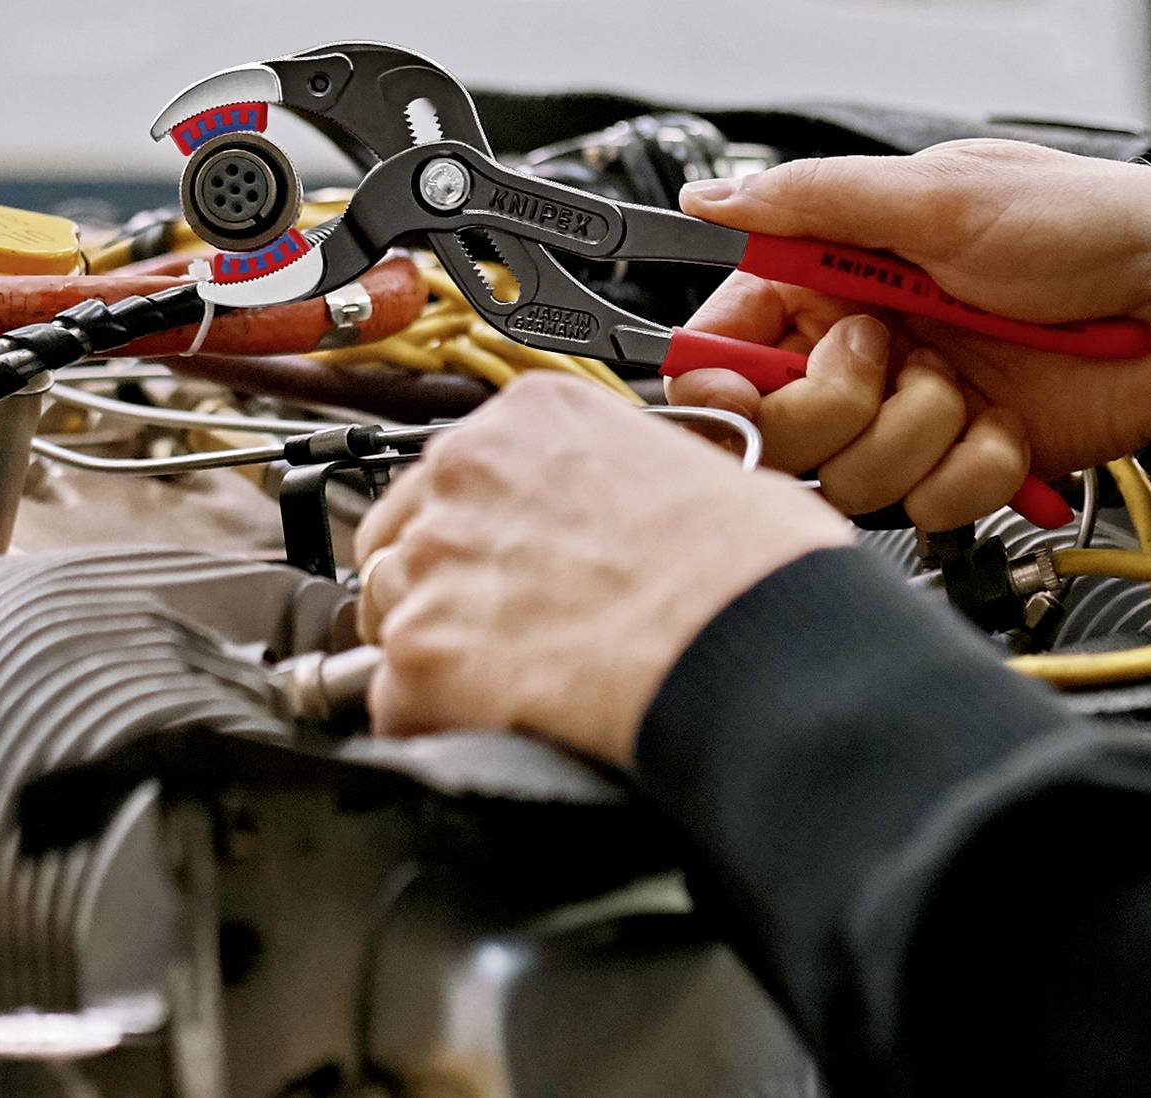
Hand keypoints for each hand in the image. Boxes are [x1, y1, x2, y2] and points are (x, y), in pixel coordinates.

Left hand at [356, 374, 849, 765]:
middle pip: (407, 536)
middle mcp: (463, 472)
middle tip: (504, 635)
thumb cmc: (754, 572)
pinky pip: (394, 701)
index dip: (479, 530)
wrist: (759, 651)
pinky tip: (493, 733)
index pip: (458, 470)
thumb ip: (618, 480)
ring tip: (506, 690)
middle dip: (444, 587)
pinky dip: (432, 724)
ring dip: (433, 653)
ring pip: (390, 613)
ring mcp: (434, 560)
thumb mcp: (691, 468)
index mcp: (529, 417)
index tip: (501, 565)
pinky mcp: (424, 653)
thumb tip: (629, 522)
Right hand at [668, 143, 1150, 525]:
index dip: (717, 378)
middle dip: (830, 407)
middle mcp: (860, 349)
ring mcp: (911, 411)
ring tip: (968, 385)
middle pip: (776, 427)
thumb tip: (710, 196)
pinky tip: (1008, 425)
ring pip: (850, 476)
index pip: (726, 341)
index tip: (737, 391)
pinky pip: (931, 505)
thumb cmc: (1082, 225)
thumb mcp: (937, 194)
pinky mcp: (967, 462)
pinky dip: (976, 469)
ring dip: (916, 434)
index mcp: (830, 276)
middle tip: (887, 357)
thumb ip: (813, 199)